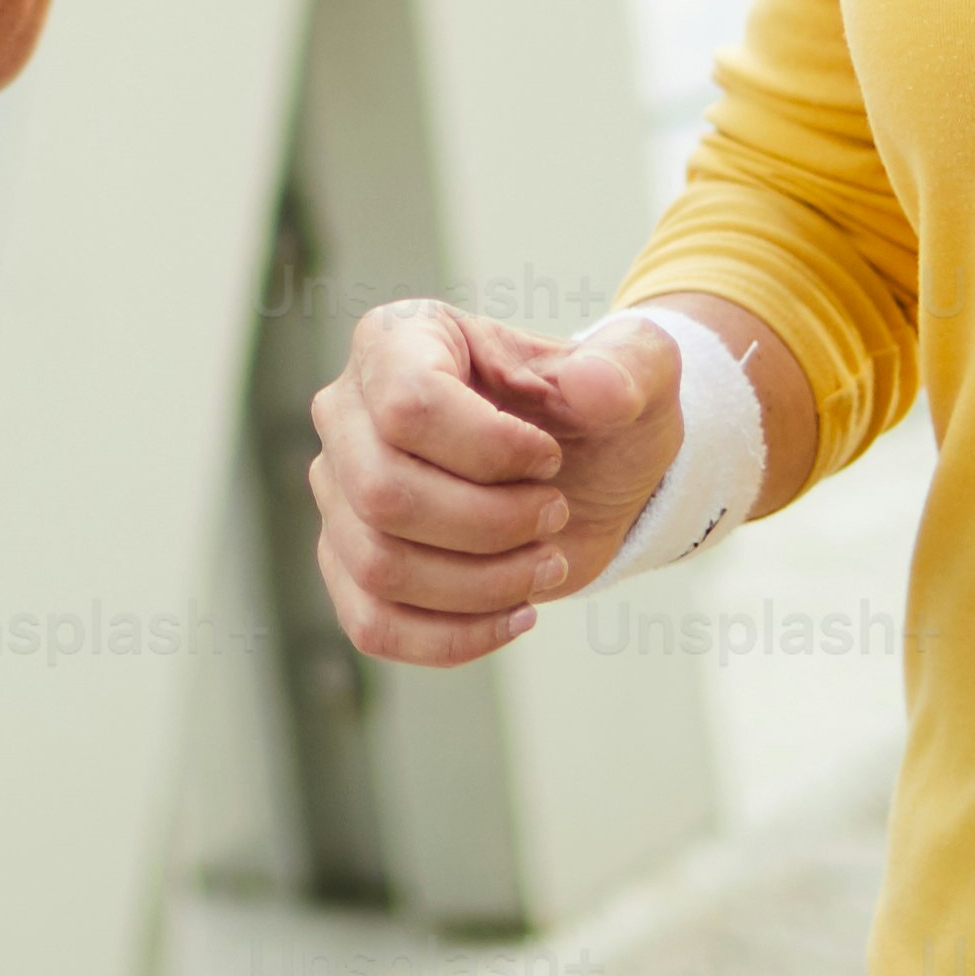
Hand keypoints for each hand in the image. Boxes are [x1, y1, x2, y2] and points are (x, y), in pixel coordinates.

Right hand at [305, 302, 681, 665]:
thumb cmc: (596, 411)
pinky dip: (453, 637)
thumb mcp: (636, 371)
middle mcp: (346, 411)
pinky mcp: (349, 563)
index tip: (550, 458)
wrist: (585, 473)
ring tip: (546, 563)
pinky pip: (372, 623)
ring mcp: (339, 492)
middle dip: (492, 524)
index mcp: (397, 338)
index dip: (491, 450)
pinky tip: (515, 615)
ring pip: (379, 565)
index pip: (408, 405)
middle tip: (555, 513)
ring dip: (482, 584)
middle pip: (385, 494)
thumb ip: (629, 366)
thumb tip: (594, 388)